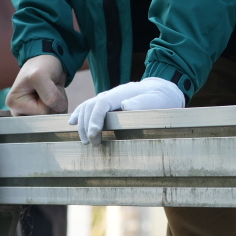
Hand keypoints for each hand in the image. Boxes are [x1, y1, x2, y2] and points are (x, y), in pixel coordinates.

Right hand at [6, 54, 67, 115]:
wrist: (49, 59)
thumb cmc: (40, 65)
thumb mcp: (40, 76)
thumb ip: (49, 95)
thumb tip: (59, 108)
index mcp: (14, 104)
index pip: (41, 113)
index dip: (49, 99)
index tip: (44, 85)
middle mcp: (21, 112)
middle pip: (48, 117)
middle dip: (54, 101)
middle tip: (49, 86)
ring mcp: (32, 113)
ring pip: (54, 116)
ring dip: (59, 100)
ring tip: (51, 88)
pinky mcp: (42, 112)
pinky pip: (58, 113)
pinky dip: (62, 102)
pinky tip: (55, 93)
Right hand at [66, 77, 185, 145]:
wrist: (162, 91)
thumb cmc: (161, 98)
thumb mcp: (157, 100)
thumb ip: (143, 103)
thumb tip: (125, 106)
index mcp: (122, 93)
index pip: (101, 103)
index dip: (95, 119)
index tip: (95, 135)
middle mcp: (111, 94)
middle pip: (90, 106)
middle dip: (87, 126)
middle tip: (93, 144)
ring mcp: (108, 98)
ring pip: (87, 107)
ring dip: (82, 124)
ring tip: (85, 141)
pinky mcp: (107, 104)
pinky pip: (89, 107)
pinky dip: (80, 115)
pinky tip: (72, 123)